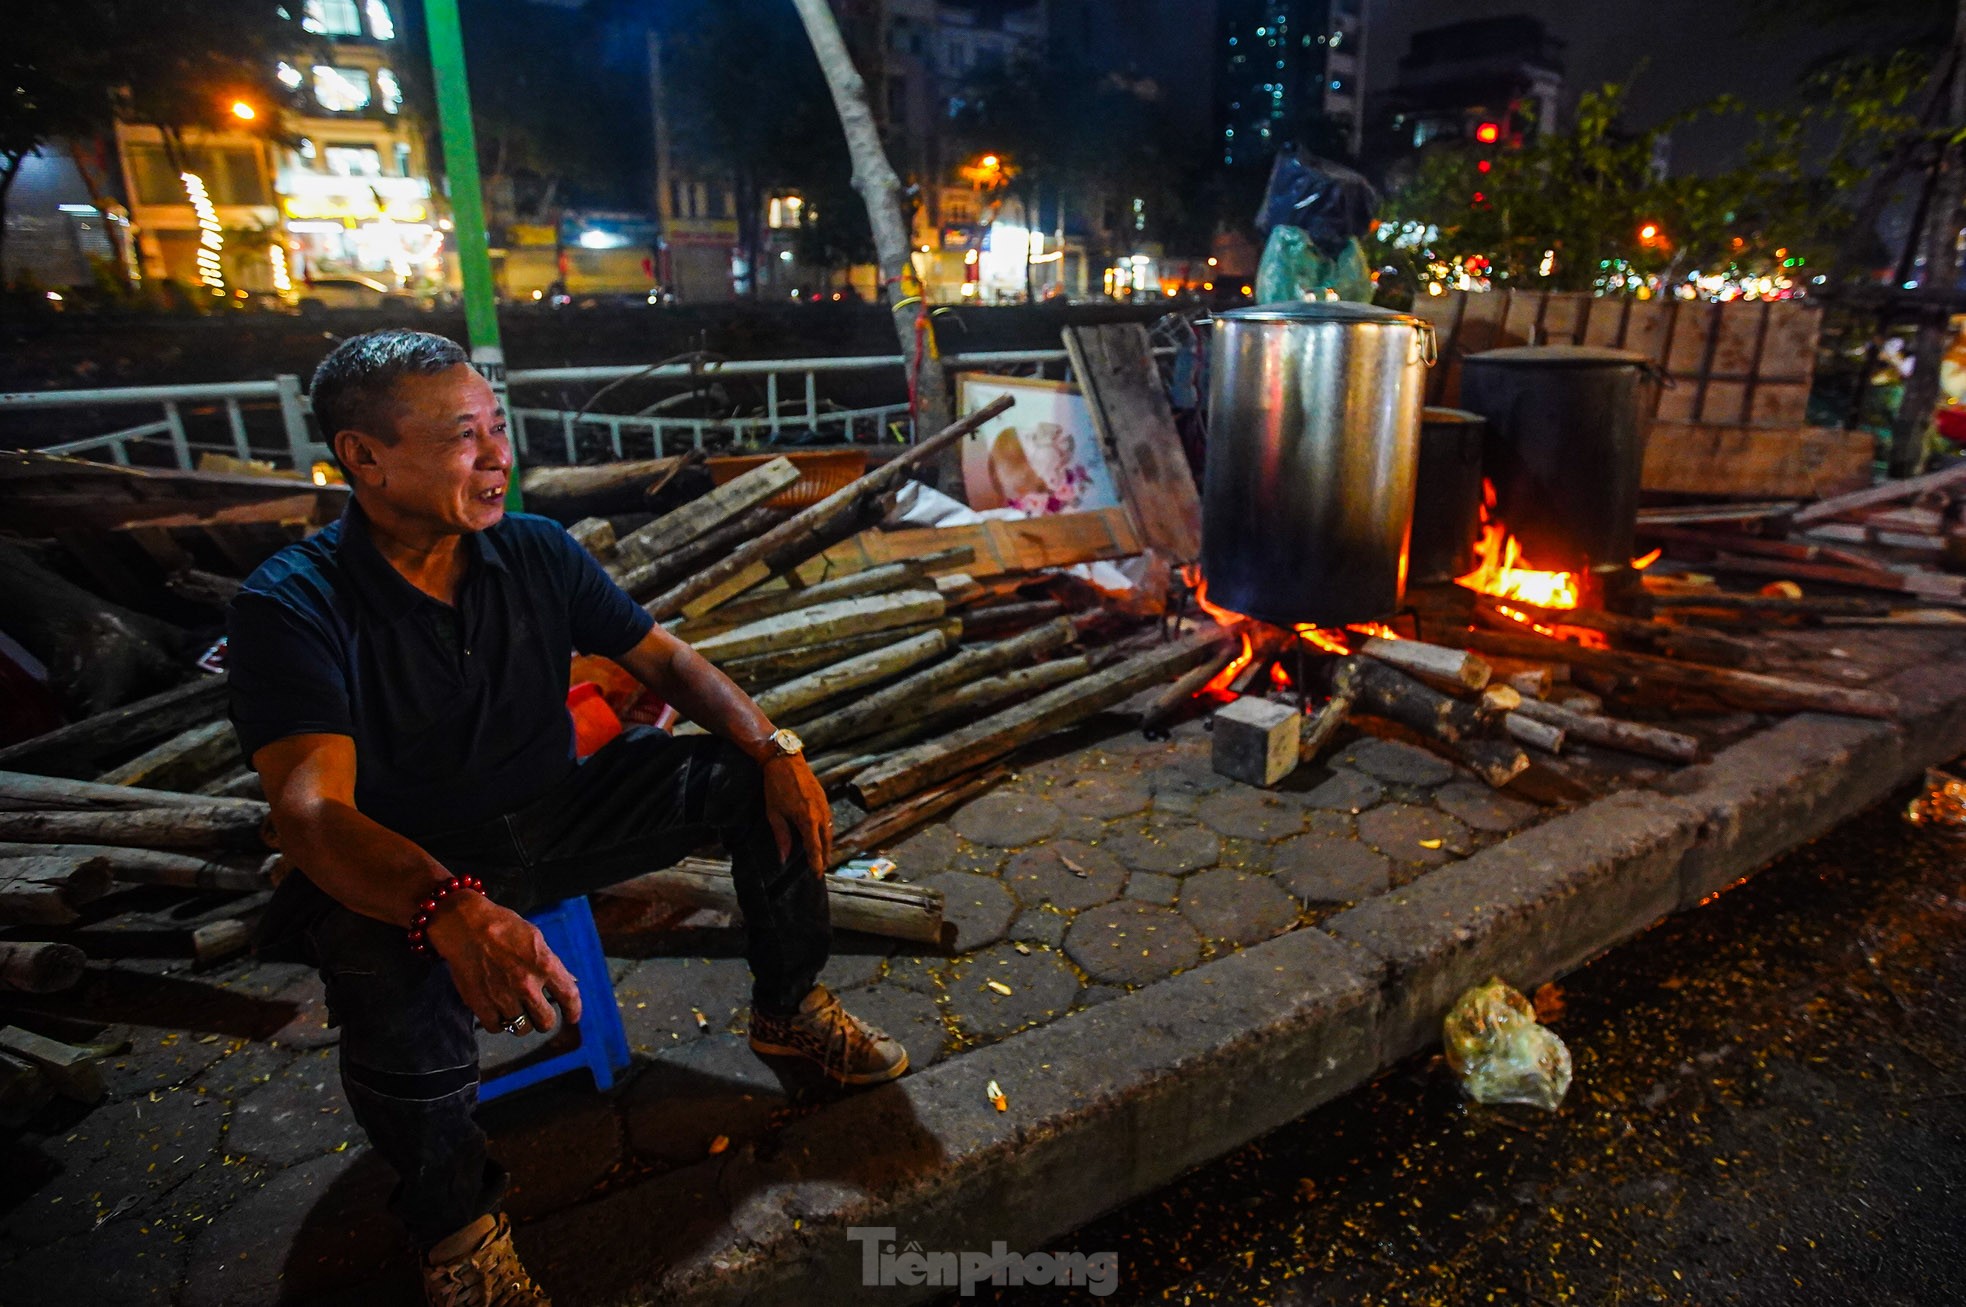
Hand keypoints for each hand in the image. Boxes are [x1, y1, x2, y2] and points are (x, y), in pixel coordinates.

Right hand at [427, 892, 583, 1033]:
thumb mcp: (535, 938)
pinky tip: (498, 1012)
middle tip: (539, 1014)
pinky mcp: (481, 1004)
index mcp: (544, 965)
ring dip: (522, 1022)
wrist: (464, 925)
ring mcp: (503, 997)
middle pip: (546, 1022)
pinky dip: (498, 1023)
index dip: (574, 1011)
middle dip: (545, 1020)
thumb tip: (569, 981)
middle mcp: (526, 985)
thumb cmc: (502, 926)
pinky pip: (496, 1027)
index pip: (569, 997)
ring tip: (517, 1012)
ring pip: (521, 1029)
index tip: (572, 1017)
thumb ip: (551, 963)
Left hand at [761, 753, 832, 874]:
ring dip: (827, 844)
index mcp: (807, 819)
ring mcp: (824, 805)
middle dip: (825, 856)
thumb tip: (783, 858)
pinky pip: (828, 820)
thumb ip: (781, 837)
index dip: (816, 863)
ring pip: (829, 830)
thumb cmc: (776, 786)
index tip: (817, 875)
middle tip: (821, 869)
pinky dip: (826, 831)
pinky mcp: (823, 798)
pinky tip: (821, 834)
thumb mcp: (774, 813)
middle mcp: (820, 814)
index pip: (814, 848)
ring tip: (823, 855)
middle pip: (826, 841)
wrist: (785, 760)